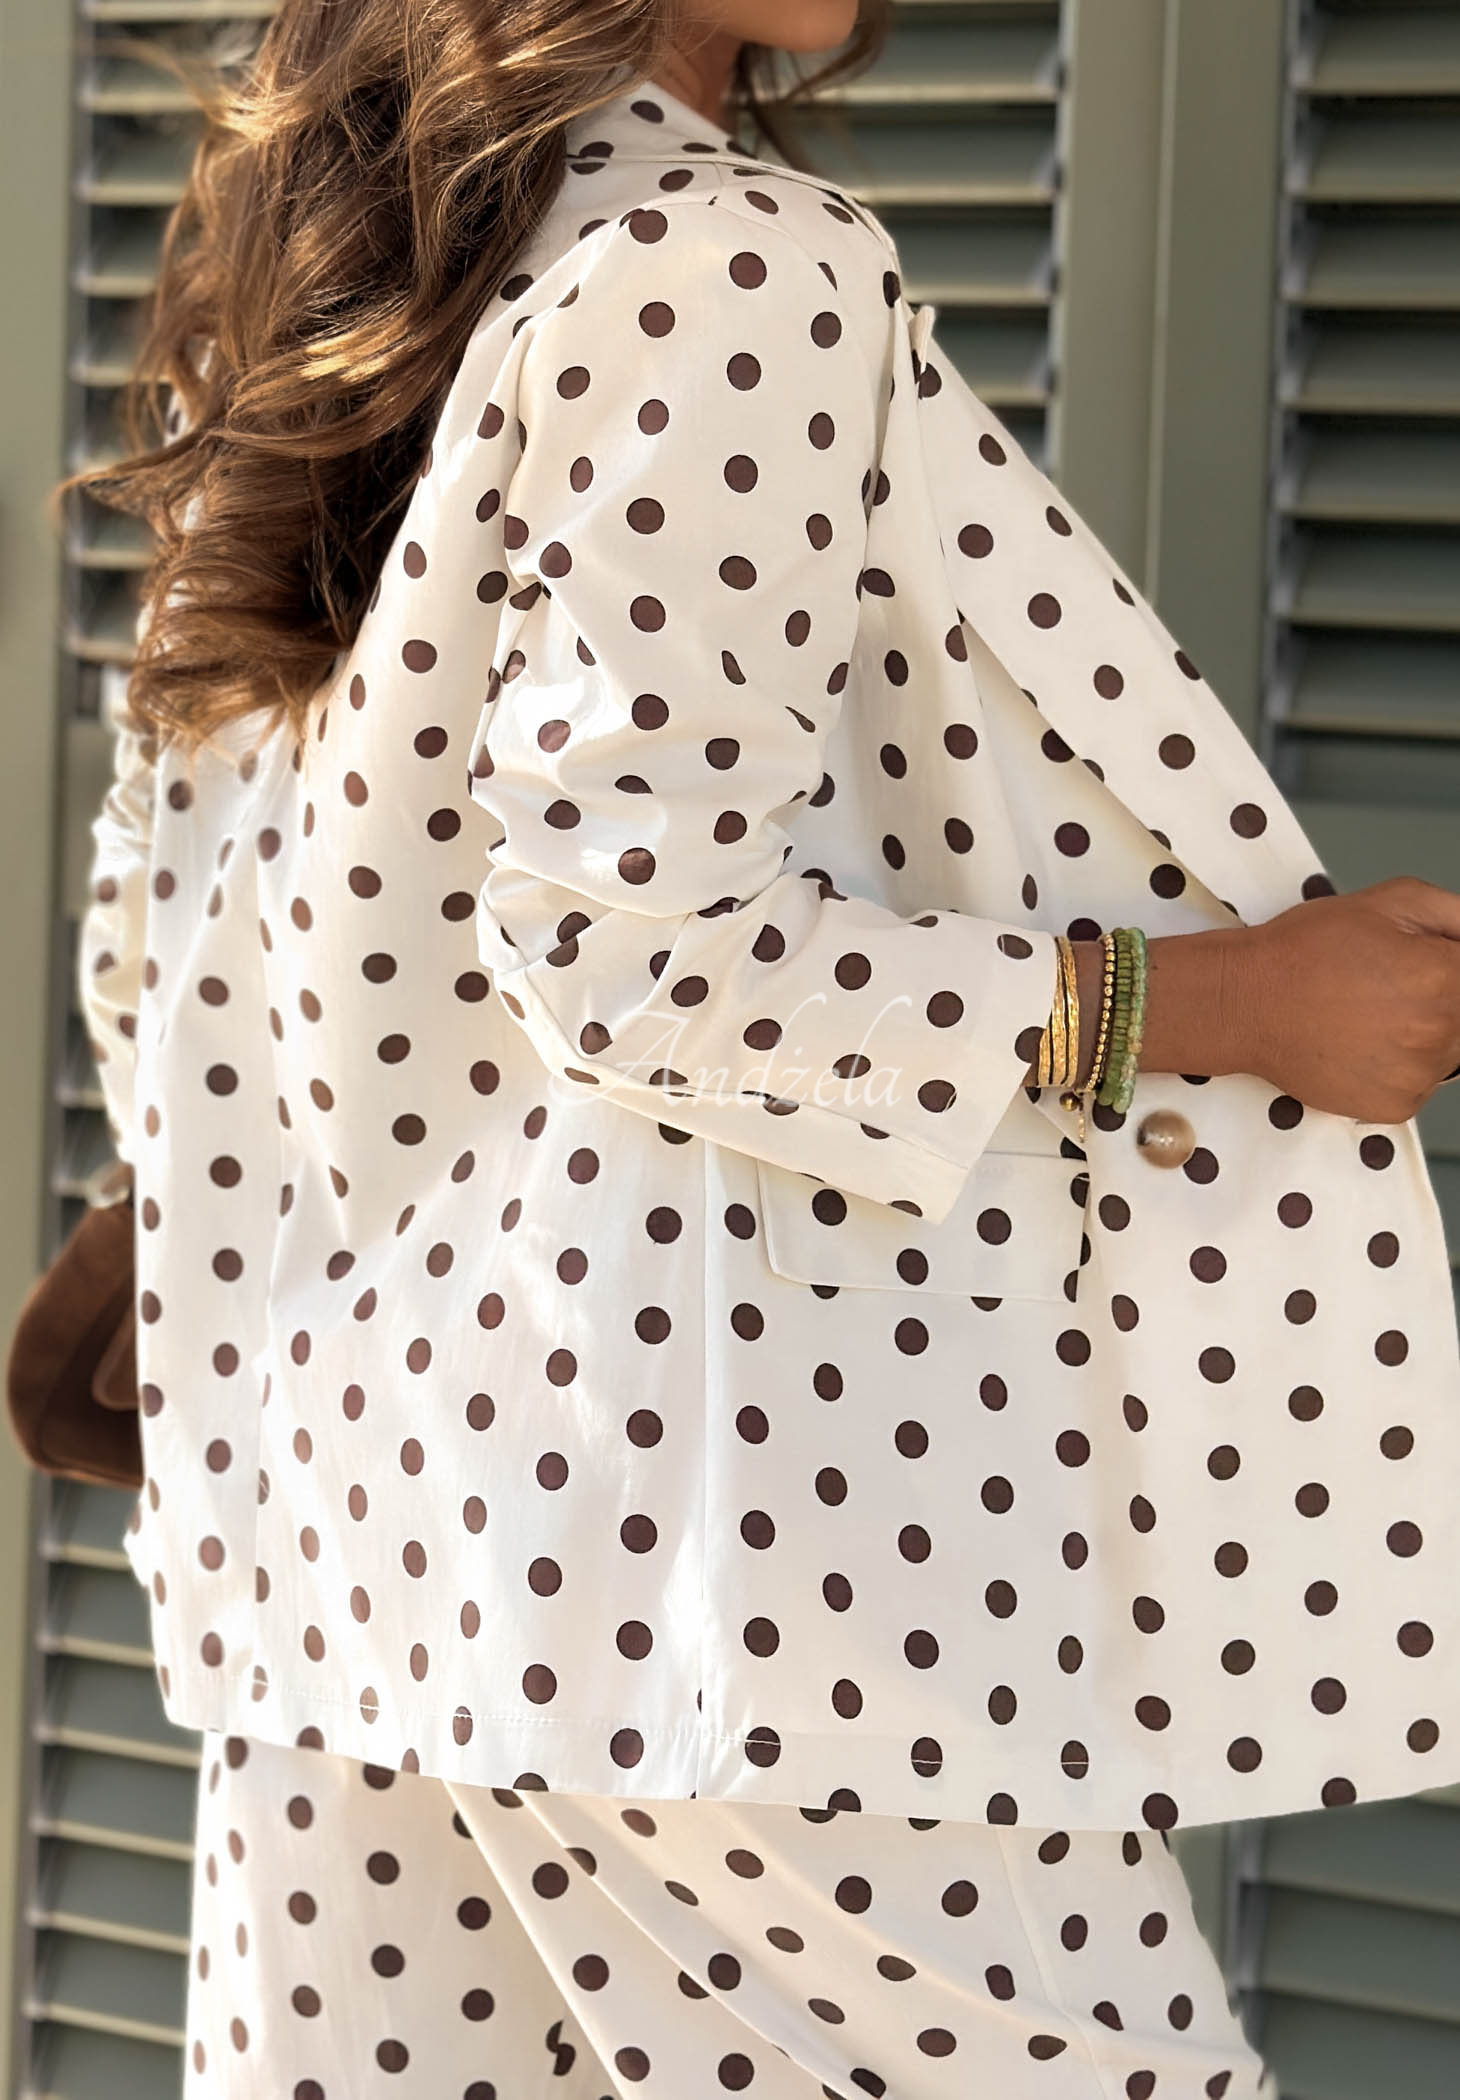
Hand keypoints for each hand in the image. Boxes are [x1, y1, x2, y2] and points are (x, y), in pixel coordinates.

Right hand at [1243, 876, 1459, 1123]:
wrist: (1246, 1004)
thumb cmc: (1307, 951)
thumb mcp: (1388, 900)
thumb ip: (1453, 915)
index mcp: (1445, 977)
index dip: (1449, 967)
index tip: (1424, 970)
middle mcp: (1440, 1032)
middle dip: (1443, 999)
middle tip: (1392, 987)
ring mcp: (1419, 1075)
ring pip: (1450, 1053)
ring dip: (1425, 1034)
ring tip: (1373, 1015)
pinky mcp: (1395, 1106)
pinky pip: (1421, 1085)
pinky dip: (1400, 1067)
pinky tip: (1362, 1043)